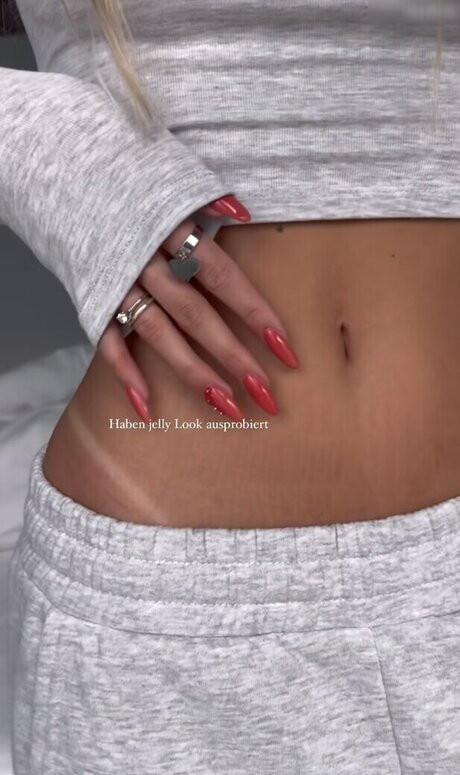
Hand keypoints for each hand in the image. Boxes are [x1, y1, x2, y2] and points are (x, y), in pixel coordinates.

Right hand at [98, 194, 298, 421]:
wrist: (61, 171)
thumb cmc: (129, 176)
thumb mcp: (171, 173)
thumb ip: (207, 196)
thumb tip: (244, 212)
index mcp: (171, 225)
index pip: (222, 277)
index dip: (255, 313)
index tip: (286, 350)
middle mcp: (145, 258)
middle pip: (195, 314)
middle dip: (232, 355)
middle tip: (266, 394)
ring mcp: (116, 280)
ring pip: (157, 332)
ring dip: (191, 370)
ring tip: (225, 404)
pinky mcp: (91, 295)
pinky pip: (106, 339)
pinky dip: (123, 371)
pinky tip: (146, 406)